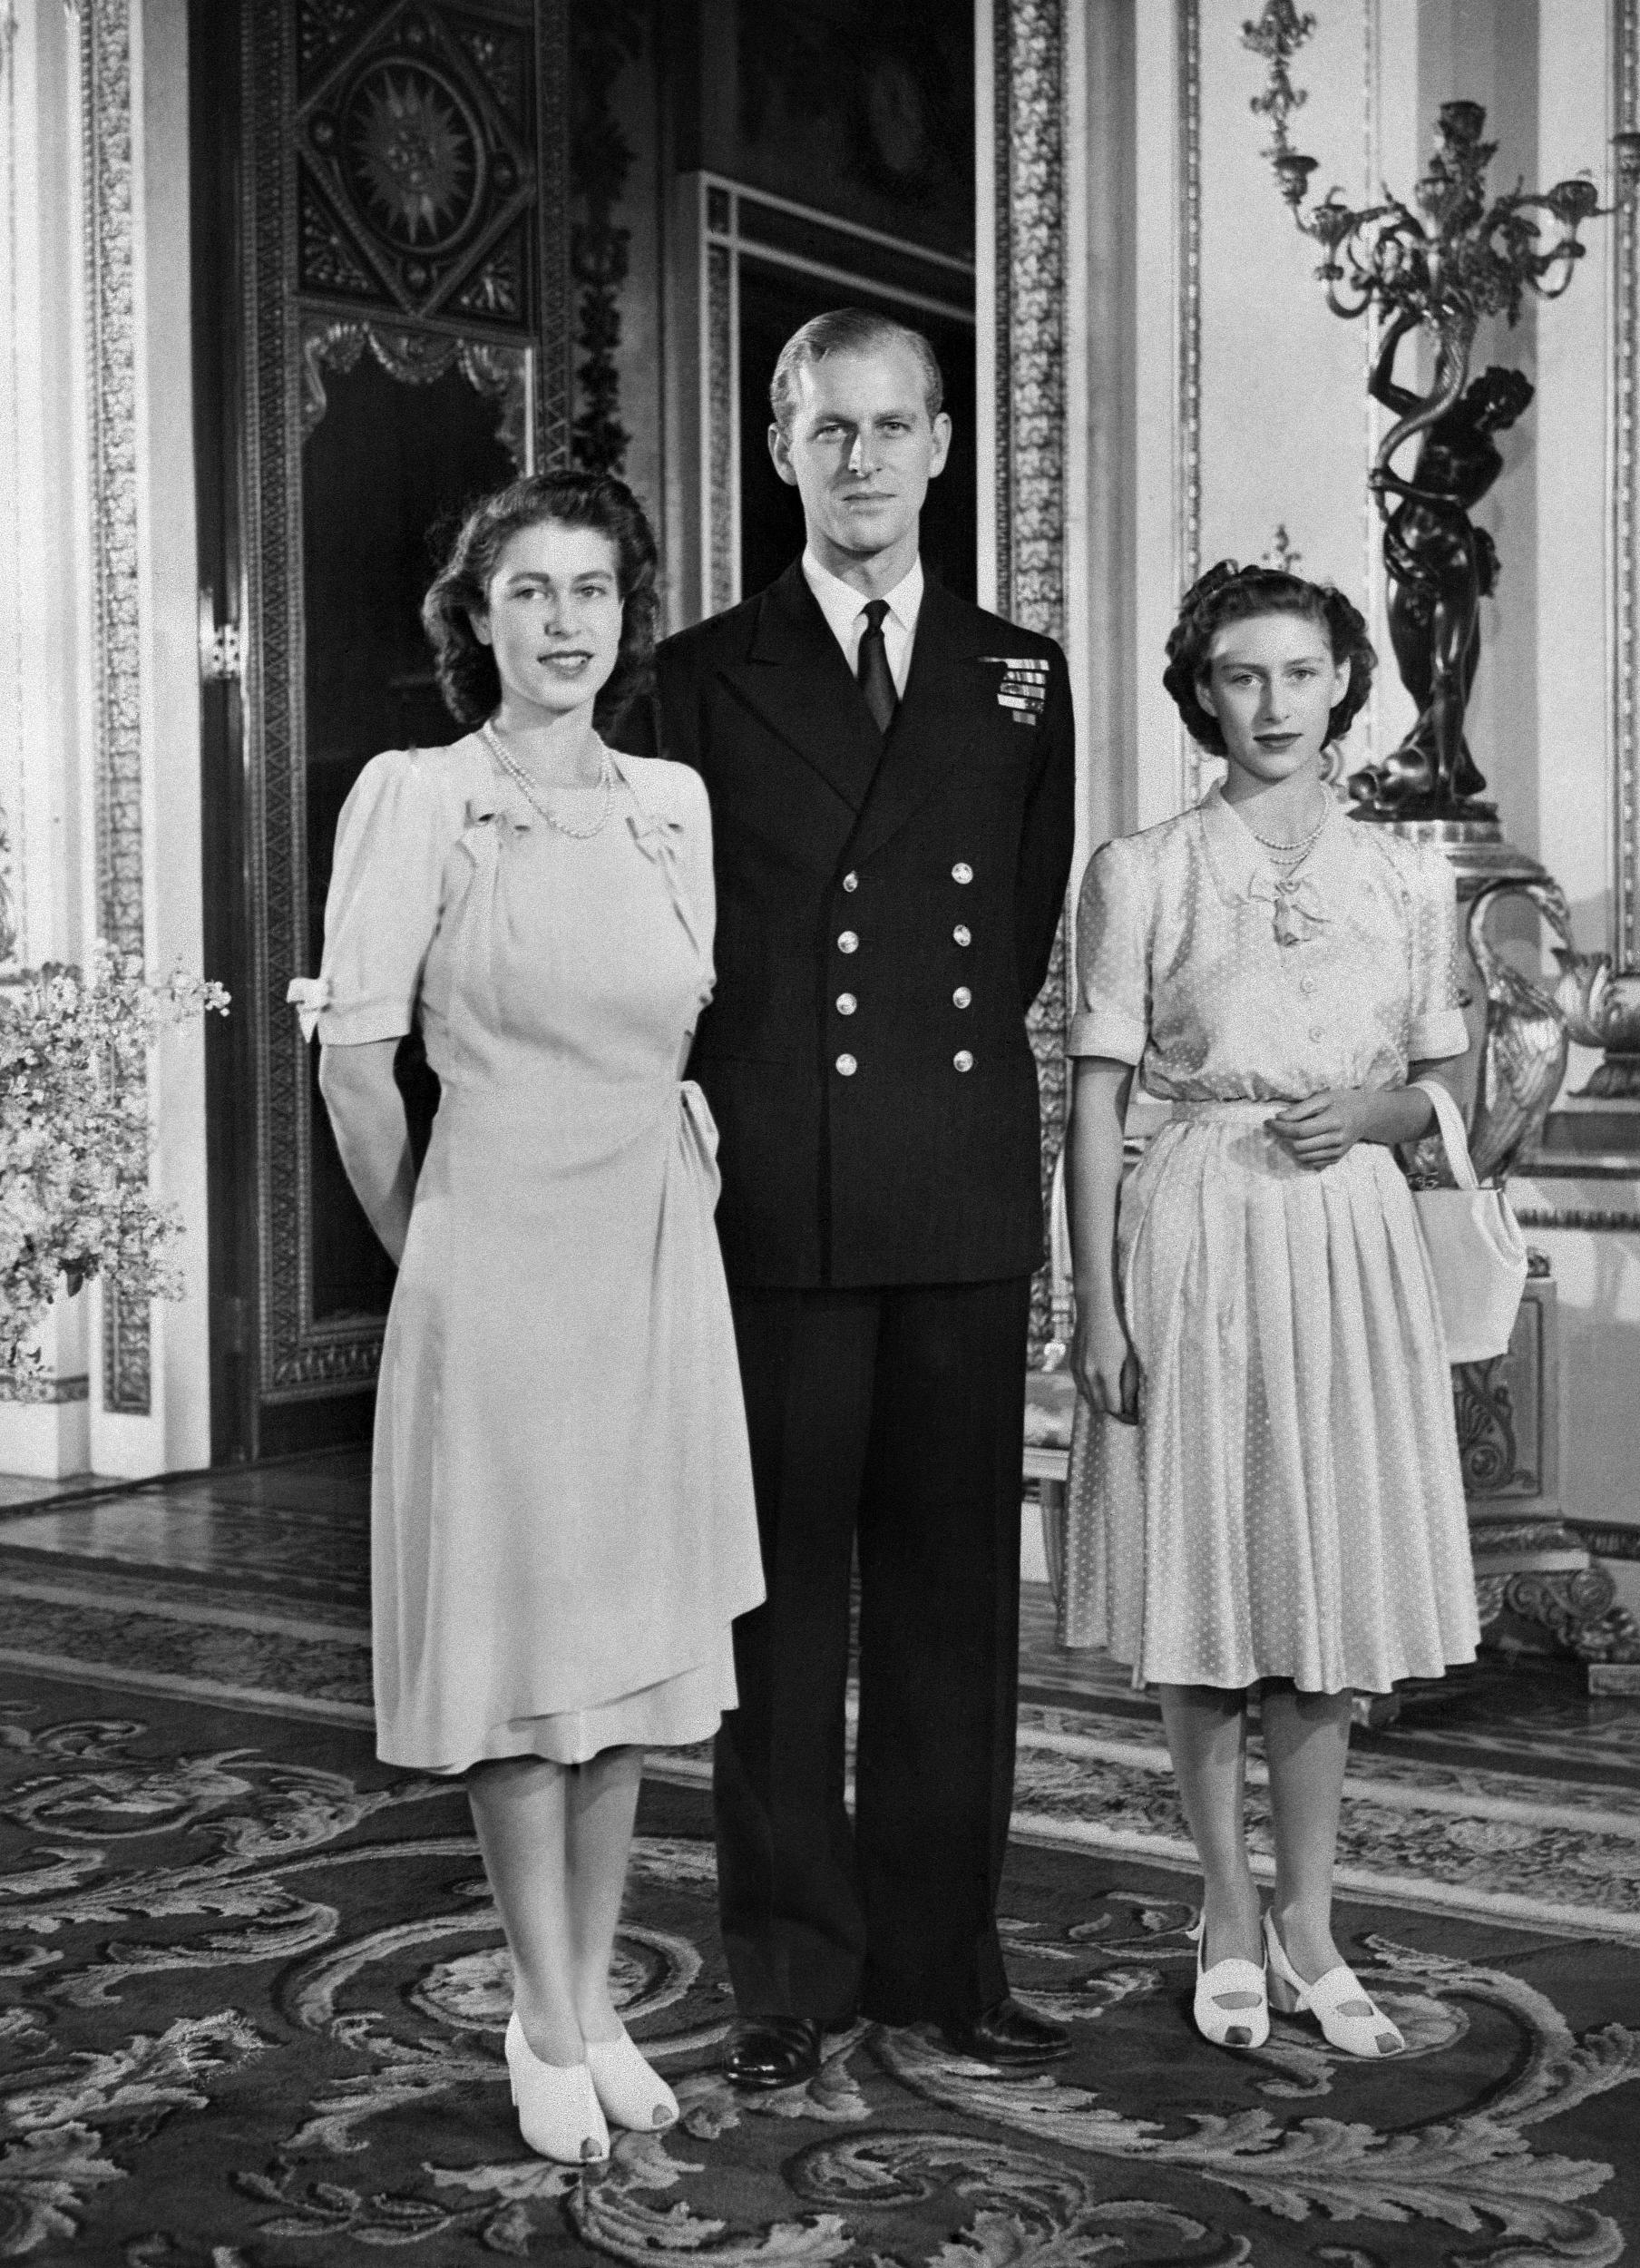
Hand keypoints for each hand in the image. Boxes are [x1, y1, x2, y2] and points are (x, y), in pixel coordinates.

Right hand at [1071, 1308, 1141, 1425]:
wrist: (1096, 1309)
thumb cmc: (1120, 1331)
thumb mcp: (1131, 1358)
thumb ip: (1129, 1384)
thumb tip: (1131, 1407)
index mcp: (1105, 1373)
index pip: (1113, 1407)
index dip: (1124, 1415)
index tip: (1134, 1419)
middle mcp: (1088, 1375)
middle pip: (1099, 1406)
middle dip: (1112, 1411)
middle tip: (1127, 1411)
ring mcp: (1077, 1370)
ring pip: (1088, 1398)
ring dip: (1100, 1402)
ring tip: (1115, 1399)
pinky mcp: (1072, 1364)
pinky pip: (1081, 1387)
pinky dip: (1091, 1392)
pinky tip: (1101, 1387)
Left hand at [1268, 1088, 1374, 1168]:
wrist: (1368, 1115)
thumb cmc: (1343, 1101)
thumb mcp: (1324, 1097)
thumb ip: (1301, 1108)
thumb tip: (1279, 1118)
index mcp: (1334, 1121)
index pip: (1300, 1130)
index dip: (1280, 1128)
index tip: (1268, 1122)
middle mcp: (1337, 1140)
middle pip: (1299, 1145)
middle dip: (1282, 1136)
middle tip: (1277, 1126)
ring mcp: (1337, 1152)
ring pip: (1303, 1156)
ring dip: (1290, 1146)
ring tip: (1289, 1132)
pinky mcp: (1336, 1158)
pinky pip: (1311, 1162)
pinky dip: (1301, 1154)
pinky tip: (1301, 1141)